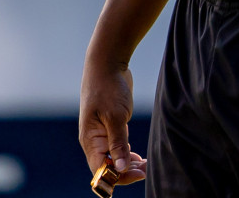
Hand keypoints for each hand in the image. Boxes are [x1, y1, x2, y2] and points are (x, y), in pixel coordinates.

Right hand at [79, 58, 146, 184]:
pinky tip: (137, 156)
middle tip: (147, 169)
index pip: (101, 170)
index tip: (139, 174)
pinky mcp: (111, 126)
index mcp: (91, 140)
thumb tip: (120, 168)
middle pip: (108, 167)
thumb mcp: (116, 116)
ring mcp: (102, 134)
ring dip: (128, 164)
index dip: (118, 177)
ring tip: (145, 164)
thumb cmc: (108, 87)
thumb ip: (118, 143)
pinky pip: (117, 148)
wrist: (107, 63)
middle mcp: (94, 140)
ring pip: (114, 158)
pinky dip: (127, 154)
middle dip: (127, 172)